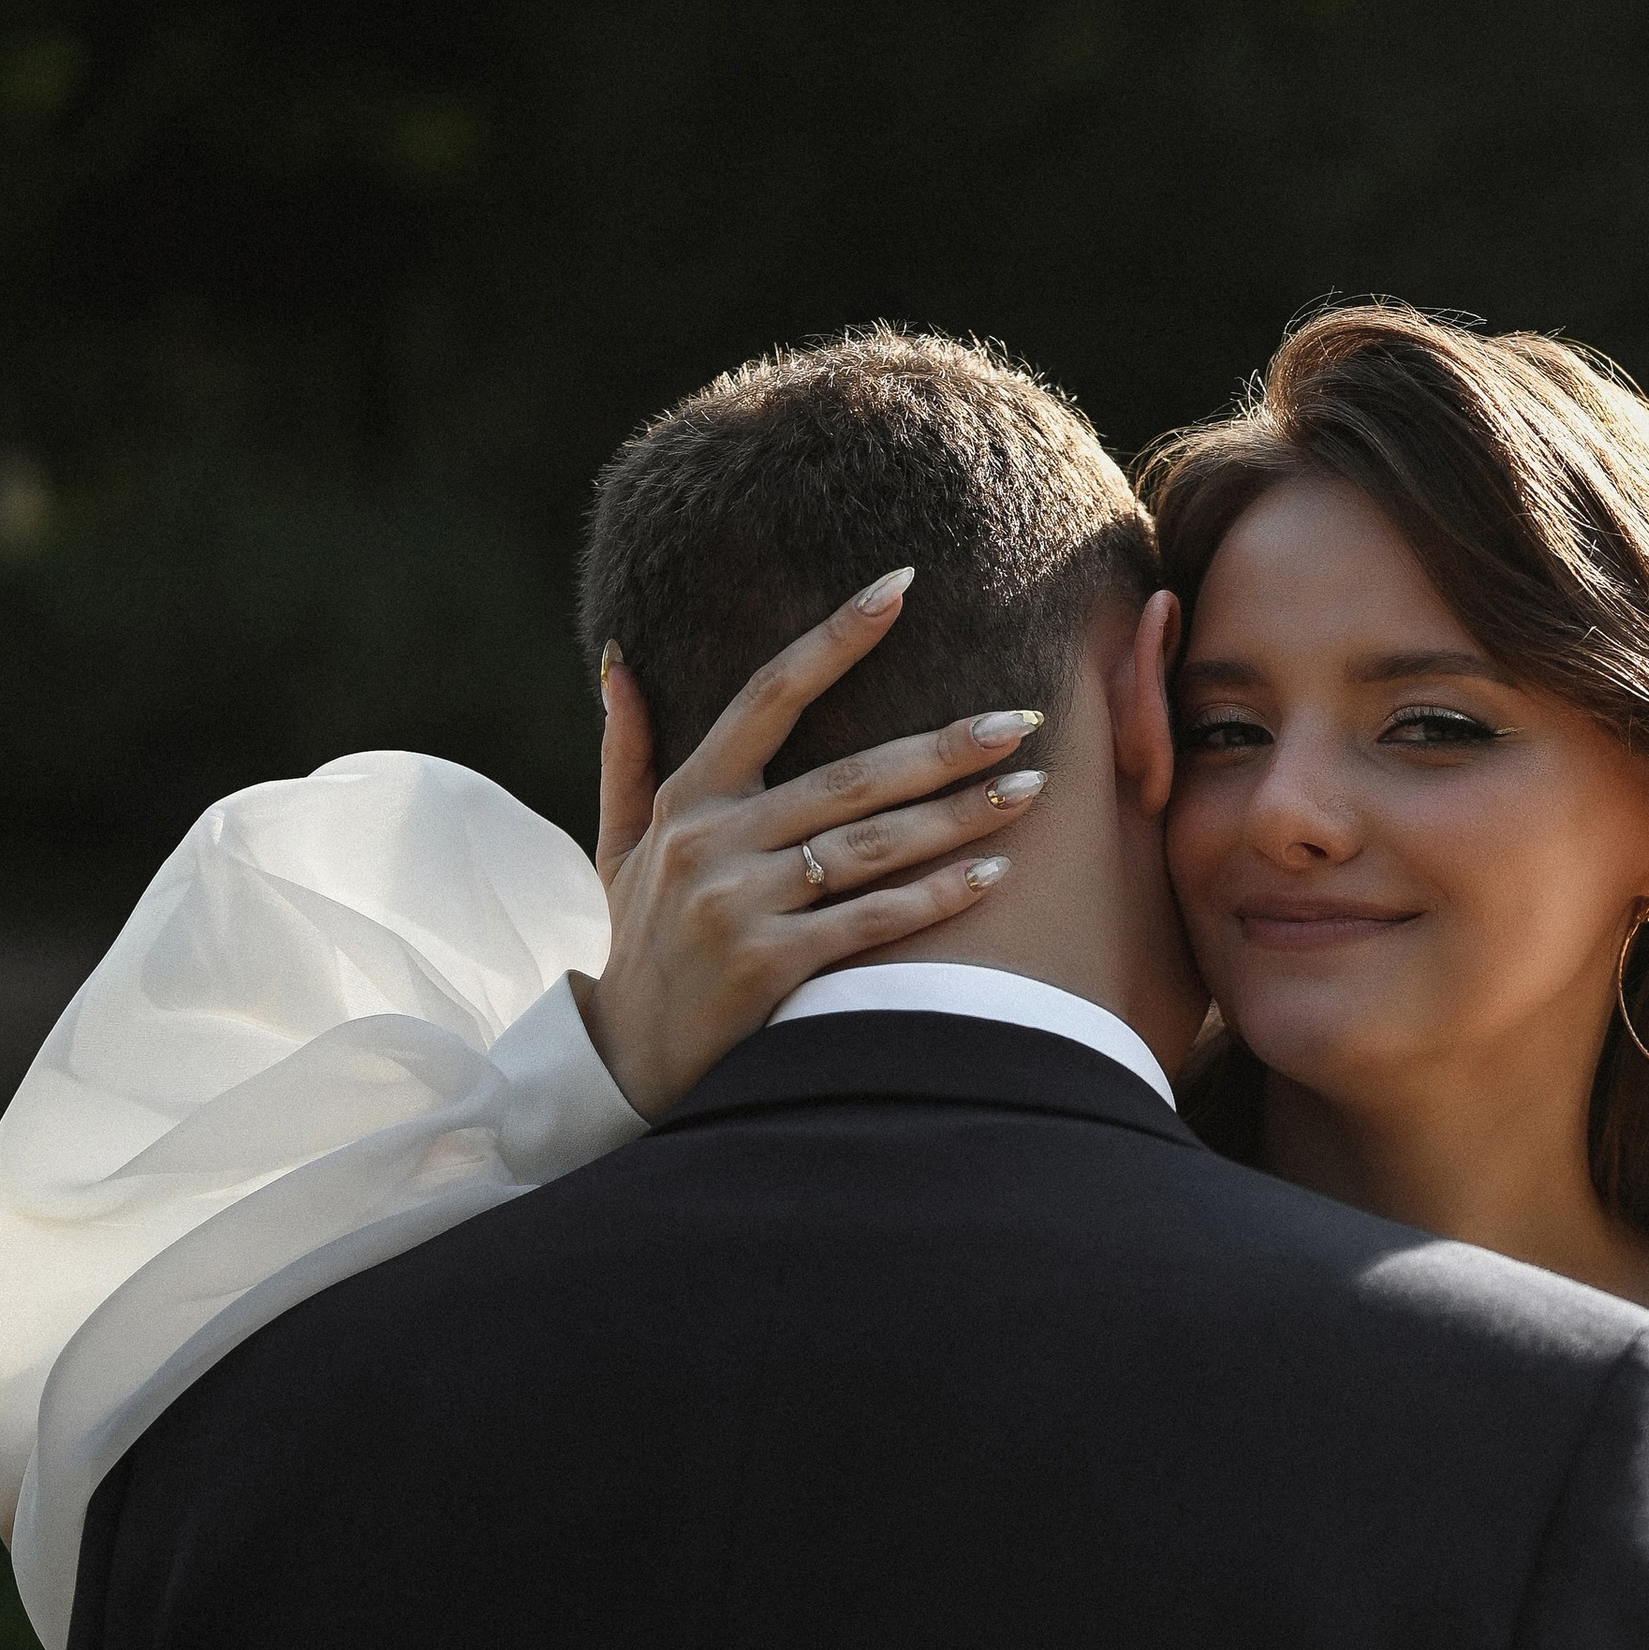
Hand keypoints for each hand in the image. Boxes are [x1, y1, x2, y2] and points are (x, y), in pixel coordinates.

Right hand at [579, 572, 1049, 1119]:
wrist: (626, 1062)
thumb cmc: (640, 945)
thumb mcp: (617, 846)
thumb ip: (628, 755)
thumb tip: (620, 661)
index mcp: (686, 798)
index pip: (769, 695)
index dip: (836, 639)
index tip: (901, 587)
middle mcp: (710, 842)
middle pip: (849, 776)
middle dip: (942, 747)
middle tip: (1021, 719)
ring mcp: (740, 905)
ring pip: (871, 846)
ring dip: (958, 816)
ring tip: (1031, 789)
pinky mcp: (770, 966)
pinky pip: (871, 920)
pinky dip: (935, 897)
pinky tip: (993, 873)